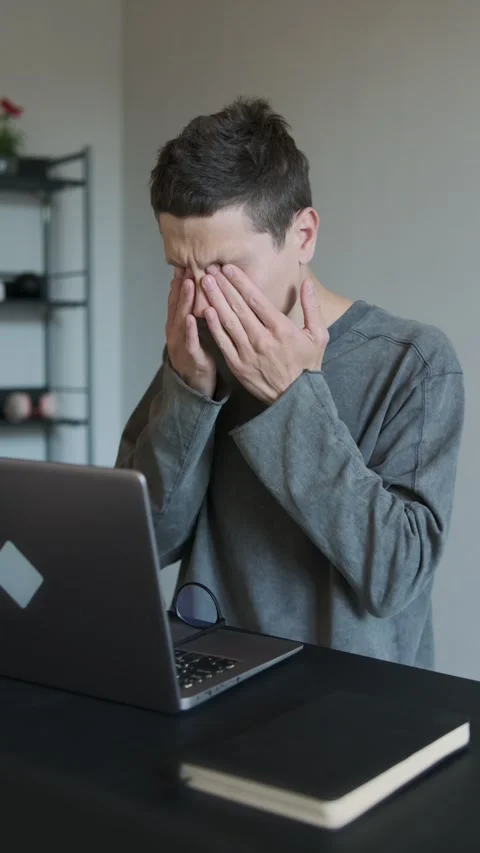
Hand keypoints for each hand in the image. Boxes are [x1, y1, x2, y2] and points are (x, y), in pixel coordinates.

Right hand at [166, 267, 216, 397]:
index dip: (180, 279)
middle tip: (185, 264)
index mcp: (178, 323)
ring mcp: (180, 343)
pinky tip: (191, 318)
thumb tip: (204, 288)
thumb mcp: (196, 329)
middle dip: (180, 283)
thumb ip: (197, 310)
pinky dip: (189, 330)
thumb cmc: (198, 353)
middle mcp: (175, 330)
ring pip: (181, 318)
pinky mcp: (190, 356)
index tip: (184, 260)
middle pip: (177, 303)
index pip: (178, 297)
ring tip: (187, 284)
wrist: (194, 384)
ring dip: (184, 301)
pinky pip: (189, 341)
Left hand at [201, 265, 328, 403]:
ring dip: (215, 300)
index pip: (256, 300)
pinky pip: (223, 342)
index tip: (228, 268)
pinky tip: (206, 311)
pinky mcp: (238, 365)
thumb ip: (311, 308)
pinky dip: (214, 326)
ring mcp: (248, 353)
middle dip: (224, 286)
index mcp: (281, 329)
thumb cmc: (307, 366)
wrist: (295, 398)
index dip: (241, 282)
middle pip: (238, 307)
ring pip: (228, 321)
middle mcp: (262, 339)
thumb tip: (306, 283)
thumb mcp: (318, 336)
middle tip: (210, 269)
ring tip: (205, 284)